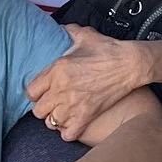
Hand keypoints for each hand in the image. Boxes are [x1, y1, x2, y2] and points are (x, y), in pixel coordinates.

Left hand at [26, 26, 152, 138]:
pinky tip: (73, 123)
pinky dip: (68, 131)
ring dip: (55, 118)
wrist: (130, 64)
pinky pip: (68, 134)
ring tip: (62, 113)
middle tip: (53, 102)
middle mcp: (61, 90)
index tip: (43, 92)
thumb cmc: (108, 50)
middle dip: (44, 107)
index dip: (36, 93)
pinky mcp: (87, 116)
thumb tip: (61, 28)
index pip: (31, 91)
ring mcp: (73, 105)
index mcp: (57, 70)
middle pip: (38, 110)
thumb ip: (69, 31)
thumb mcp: (85, 35)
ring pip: (51, 123)